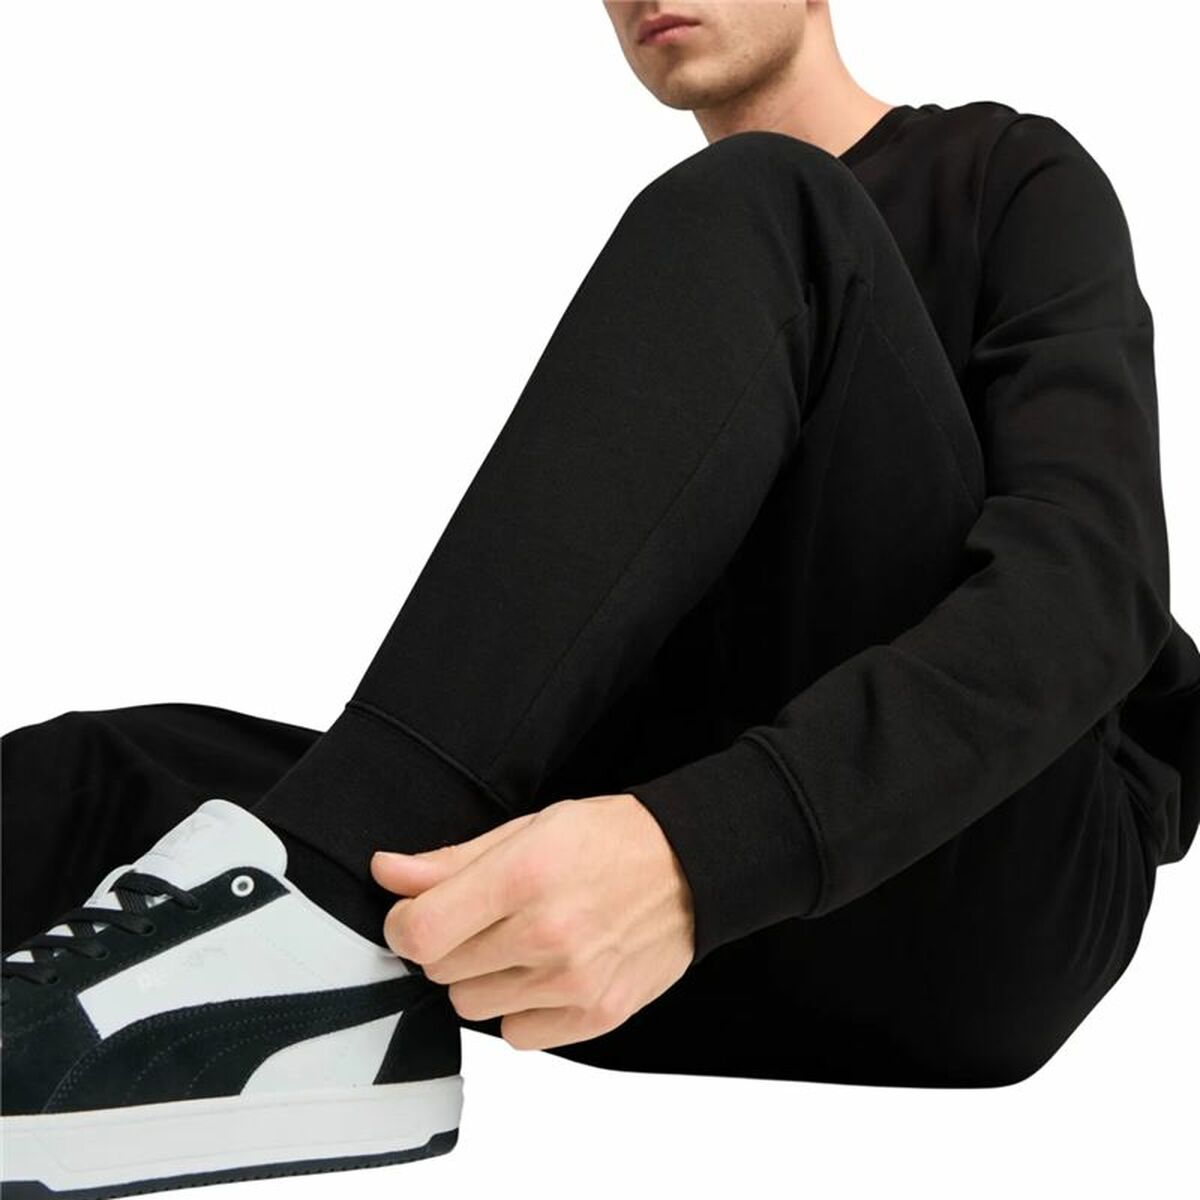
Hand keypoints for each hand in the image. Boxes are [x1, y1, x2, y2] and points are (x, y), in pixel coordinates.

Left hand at [370, 793, 694, 1050]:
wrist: (689, 869)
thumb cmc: (609, 840)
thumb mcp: (529, 828)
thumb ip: (452, 859)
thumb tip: (387, 872)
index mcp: (524, 875)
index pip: (419, 931)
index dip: (403, 923)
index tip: (416, 914)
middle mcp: (547, 933)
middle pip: (440, 970)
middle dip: (448, 944)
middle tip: (486, 918)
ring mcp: (573, 981)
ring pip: (471, 1006)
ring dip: (482, 977)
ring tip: (520, 942)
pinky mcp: (595, 1016)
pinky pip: (515, 1035)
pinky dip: (519, 1009)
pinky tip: (545, 972)